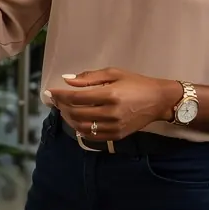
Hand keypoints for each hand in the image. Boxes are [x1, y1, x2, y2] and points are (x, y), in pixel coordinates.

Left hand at [45, 68, 173, 140]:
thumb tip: (67, 80)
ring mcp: (114, 127)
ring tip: (65, 111)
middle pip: (76, 114)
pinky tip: (77, 121)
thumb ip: (89, 77)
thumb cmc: (136, 83)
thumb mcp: (113, 73)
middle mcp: (111, 113)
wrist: (158, 100)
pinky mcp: (117, 136)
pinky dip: (80, 130)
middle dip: (62, 107)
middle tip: (57, 101)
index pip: (76, 98)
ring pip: (82, 127)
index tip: (50, 92)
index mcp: (109, 94)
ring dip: (69, 119)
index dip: (60, 95)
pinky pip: (92, 137)